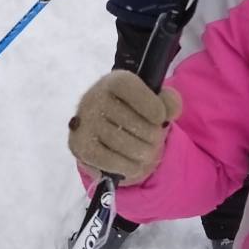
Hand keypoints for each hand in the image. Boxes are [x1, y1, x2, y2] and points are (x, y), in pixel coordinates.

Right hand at [67, 69, 182, 183]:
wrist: (104, 129)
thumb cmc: (133, 112)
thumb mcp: (154, 100)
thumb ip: (168, 101)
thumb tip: (167, 112)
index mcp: (114, 81)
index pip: (132, 90)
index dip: (153, 107)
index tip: (160, 118)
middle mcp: (94, 98)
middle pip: (137, 125)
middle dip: (153, 137)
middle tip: (152, 139)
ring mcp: (85, 123)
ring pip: (128, 146)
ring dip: (144, 154)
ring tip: (145, 152)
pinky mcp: (80, 145)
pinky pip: (113, 161)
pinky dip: (129, 167)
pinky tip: (133, 164)